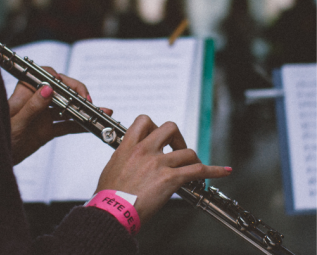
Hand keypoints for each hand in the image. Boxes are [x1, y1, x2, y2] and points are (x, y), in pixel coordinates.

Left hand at [8, 67, 111, 164]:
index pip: (45, 76)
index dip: (59, 78)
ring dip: (85, 110)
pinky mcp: (47, 129)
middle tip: (88, 102)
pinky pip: (66, 125)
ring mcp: (44, 115)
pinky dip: (80, 126)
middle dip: (78, 94)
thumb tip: (48, 88)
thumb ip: (32, 106)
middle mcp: (37, 100)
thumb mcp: (15, 124)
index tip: (69, 88)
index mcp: (25, 93)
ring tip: (102, 113)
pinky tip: (92, 128)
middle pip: (62, 90)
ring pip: (68, 108)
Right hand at [95, 115, 231, 225]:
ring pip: (187, 152)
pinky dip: (213, 171)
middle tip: (177, 149)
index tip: (157, 136)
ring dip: (192, 160)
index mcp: (129, 146)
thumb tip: (130, 156)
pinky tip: (223, 172)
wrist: (113, 211)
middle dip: (177, 138)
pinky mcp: (170, 178)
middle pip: (170, 128)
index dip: (154, 126)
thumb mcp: (112, 167)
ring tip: (192, 169)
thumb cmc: (109, 194)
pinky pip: (198, 171)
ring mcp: (159, 163)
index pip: (144, 121)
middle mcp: (146, 150)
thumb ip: (124, 156)